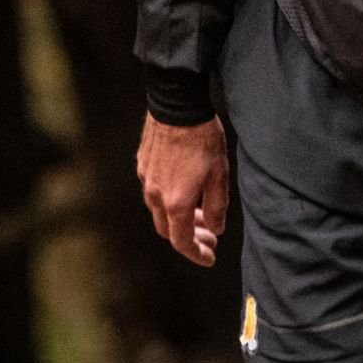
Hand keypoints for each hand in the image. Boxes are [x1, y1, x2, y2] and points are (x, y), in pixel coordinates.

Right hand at [136, 113, 228, 266]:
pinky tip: (184, 190)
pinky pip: (154, 192)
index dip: (197, 254)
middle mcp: (156, 195)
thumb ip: (217, 207)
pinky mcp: (143, 165)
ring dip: (179, 219)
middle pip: (167, 230)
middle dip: (189, 238)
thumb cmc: (201, 138)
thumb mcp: (219, 175)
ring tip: (201, 213)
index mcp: (176, 202)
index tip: (210, 257)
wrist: (177, 105)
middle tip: (210, 236)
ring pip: (159, 211)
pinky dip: (170, 201)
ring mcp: (146, 179)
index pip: (182, 241)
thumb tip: (216, 229)